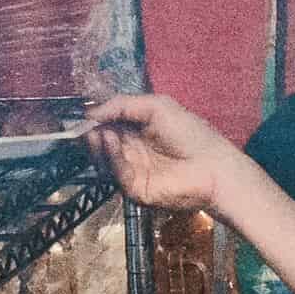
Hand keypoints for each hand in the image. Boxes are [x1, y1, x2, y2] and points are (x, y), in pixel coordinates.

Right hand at [86, 93, 239, 215]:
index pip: (108, 125)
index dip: (94, 120)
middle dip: (90, 132)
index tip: (81, 114)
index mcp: (138, 130)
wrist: (213, 166)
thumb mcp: (156, 107)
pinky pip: (116, 172)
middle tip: (82, 125)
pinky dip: (110, 156)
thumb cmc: (191, 133)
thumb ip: (122, 105)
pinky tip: (109, 141)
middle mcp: (133, 150)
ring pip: (105, 158)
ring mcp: (133, 170)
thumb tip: (90, 112)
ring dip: (98, 144)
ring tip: (97, 131)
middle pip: (101, 142)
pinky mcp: (135, 188)